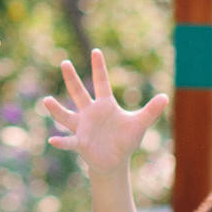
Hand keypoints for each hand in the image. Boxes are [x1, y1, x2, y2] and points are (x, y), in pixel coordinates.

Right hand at [39, 49, 168, 176]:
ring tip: (46, 100)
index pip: (102, 82)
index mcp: (105, 104)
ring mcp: (82, 127)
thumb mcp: (139, 124)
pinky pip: (69, 141)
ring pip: (66, 116)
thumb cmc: (125, 140)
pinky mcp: (80, 143)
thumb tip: (165, 97)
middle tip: (64, 62)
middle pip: (79, 92)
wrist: (114, 161)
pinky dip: (61, 142)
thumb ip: (151, 111)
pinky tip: (53, 140)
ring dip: (56, 109)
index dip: (99, 67)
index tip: (96, 51)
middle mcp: (90, 112)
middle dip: (72, 78)